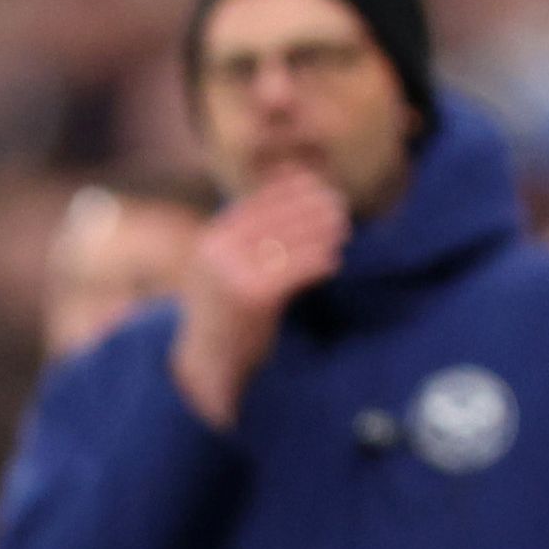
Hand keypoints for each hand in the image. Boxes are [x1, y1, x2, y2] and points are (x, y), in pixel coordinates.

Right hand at [171, 169, 346, 428]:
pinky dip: (317, 263)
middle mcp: (218, 251)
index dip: (292, 189)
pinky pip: (294, 270)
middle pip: (276, 217)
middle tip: (340, 206)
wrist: (205, 364)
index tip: (319, 184)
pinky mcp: (252, 296)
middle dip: (312, 208)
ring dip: (321, 232)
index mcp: (212, 238)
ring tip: (342, 230)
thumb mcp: (224, 266)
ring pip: (288, 241)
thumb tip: (289, 194)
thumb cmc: (224, 313)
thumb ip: (248, 235)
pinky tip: (333, 263)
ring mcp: (233, 272)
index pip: (258, 201)